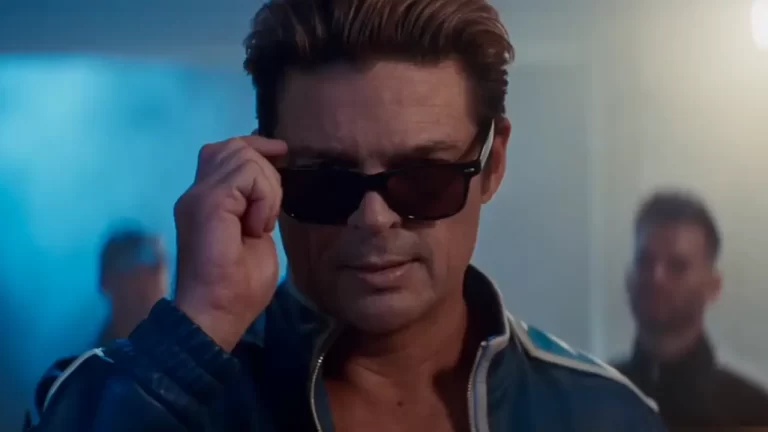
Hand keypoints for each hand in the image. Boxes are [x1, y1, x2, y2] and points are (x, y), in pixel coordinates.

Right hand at [173, 135, 286, 350]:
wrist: (216, 314)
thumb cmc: (237, 289)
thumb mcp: (257, 239)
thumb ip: (256, 209)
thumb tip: (266, 189)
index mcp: (206, 201)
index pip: (225, 151)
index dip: (255, 144)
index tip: (282, 151)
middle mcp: (196, 193)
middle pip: (233, 147)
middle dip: (265, 169)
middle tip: (269, 212)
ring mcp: (198, 196)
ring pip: (242, 156)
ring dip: (267, 187)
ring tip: (261, 224)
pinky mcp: (208, 202)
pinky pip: (247, 175)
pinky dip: (264, 197)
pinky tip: (259, 226)